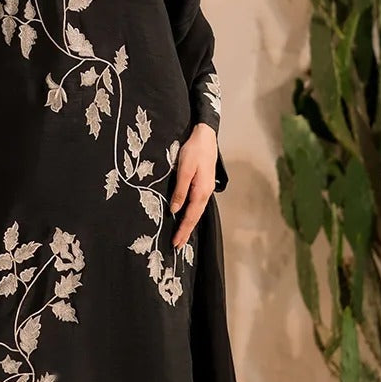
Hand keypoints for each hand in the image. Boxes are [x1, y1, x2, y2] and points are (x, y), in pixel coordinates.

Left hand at [168, 122, 217, 248]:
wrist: (206, 136)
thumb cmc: (194, 150)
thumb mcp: (184, 170)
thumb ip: (180, 190)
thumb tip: (175, 210)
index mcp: (201, 191)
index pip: (190, 216)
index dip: (183, 230)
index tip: (175, 242)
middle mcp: (205, 193)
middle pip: (195, 217)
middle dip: (186, 232)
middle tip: (177, 245)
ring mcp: (206, 189)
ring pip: (197, 212)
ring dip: (189, 225)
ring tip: (182, 236)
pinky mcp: (203, 185)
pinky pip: (197, 204)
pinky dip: (192, 214)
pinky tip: (188, 217)